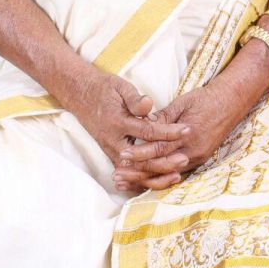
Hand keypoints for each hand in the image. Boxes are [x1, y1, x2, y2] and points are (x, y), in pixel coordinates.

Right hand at [68, 66, 191, 191]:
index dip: (168, 132)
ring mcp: (110, 150)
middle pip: (142, 158)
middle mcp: (113, 140)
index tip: (187, 130)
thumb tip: (148, 104)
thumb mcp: (120, 87)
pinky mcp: (111, 155)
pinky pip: (129, 172)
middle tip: (185, 158)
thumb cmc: (105, 89)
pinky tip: (159, 180)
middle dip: (164, 161)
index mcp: (117, 122)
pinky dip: (143, 179)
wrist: (81, 95)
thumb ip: (134, 98)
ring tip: (177, 174)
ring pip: (135, 170)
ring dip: (156, 174)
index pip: (147, 131)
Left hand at [112, 77, 241, 190]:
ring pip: (167, 174)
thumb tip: (143, 123)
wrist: (231, 102)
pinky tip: (144, 180)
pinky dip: (159, 178)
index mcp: (188, 136)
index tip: (122, 155)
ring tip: (125, 182)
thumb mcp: (182, 102)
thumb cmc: (205, 99)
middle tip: (117, 175)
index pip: (159, 149)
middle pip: (160, 167)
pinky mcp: (199, 160)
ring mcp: (197, 158)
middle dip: (138, 172)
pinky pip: (175, 173)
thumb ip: (164, 116)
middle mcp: (193, 151)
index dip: (139, 154)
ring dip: (145, 179)